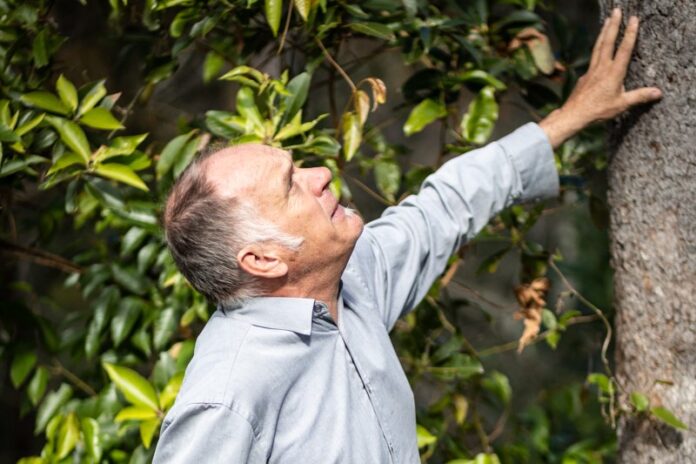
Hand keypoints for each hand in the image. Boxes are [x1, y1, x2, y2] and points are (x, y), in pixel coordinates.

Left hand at [539, 8, 662, 147]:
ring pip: (598, 47)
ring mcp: (591, 70)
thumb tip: (658, 92)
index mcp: (613, 73)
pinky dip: (596, 48)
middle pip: (607, 42)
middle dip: (613, 25)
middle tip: (617, 11)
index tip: (633, 20)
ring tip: (607, 21)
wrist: (573, 114)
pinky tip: (597, 47)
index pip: (624, 49)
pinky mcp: (585, 75)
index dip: (630, 34)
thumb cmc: (598, 111)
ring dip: (603, 32)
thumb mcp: (622, 104)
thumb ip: (639, 96)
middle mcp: (602, 68)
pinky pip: (592, 58)